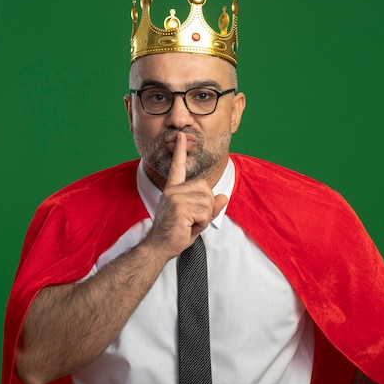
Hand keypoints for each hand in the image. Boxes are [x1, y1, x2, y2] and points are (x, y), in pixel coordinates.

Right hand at [143, 132, 227, 259]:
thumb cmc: (175, 233)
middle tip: (192, 220)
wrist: (159, 246)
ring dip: (204, 218)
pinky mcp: (180, 208)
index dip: (180, 151)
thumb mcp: (196, 218)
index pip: (178, 167)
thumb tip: (224, 197)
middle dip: (206, 208)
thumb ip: (210, 207)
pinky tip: (187, 227)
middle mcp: (174, 191)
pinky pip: (204, 213)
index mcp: (174, 190)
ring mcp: (176, 198)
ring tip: (189, 224)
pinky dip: (201, 224)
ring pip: (207, 202)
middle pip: (206, 190)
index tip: (181, 137)